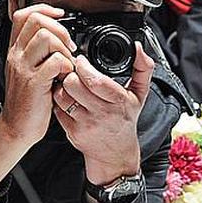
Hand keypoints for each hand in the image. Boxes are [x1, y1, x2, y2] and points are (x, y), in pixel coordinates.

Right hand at [0, 5, 75, 186]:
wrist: (17, 128)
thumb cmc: (27, 102)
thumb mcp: (28, 71)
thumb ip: (38, 53)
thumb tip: (57, 36)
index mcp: (15, 50)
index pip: (24, 15)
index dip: (44, 9)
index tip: (59, 16)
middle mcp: (17, 56)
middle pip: (37, 21)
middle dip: (59, 29)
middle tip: (67, 47)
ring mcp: (24, 68)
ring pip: (47, 37)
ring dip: (64, 48)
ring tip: (65, 64)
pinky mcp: (34, 83)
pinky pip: (56, 61)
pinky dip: (66, 66)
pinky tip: (64, 77)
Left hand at [52, 42, 152, 184]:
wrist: (115, 154)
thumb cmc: (125, 120)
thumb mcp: (139, 95)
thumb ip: (143, 68)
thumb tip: (139, 48)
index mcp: (118, 101)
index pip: (94, 80)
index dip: (83, 66)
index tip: (81, 60)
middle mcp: (101, 113)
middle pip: (73, 84)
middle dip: (69, 73)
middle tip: (72, 71)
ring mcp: (85, 124)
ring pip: (62, 96)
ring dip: (62, 86)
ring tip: (68, 84)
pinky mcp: (72, 132)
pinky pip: (58, 109)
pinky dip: (59, 101)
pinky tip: (67, 99)